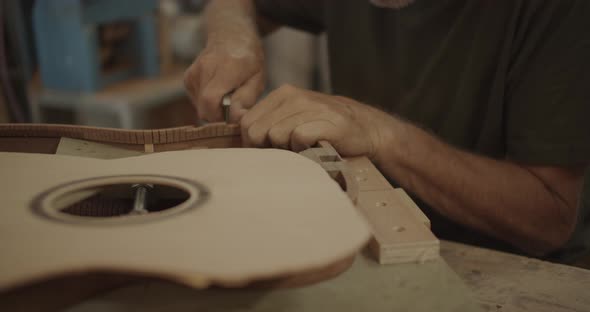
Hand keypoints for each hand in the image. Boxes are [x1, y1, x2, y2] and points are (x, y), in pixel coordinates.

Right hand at [184, 33, 264, 121]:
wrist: (231, 38)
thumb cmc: (249, 61)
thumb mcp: (257, 80)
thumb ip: (246, 100)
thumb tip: (235, 118)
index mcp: (226, 67)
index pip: (210, 100)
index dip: (220, 116)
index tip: (234, 115)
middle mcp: (205, 68)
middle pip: (204, 108)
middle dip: (219, 116)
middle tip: (233, 106)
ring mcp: (193, 73)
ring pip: (200, 108)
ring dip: (214, 109)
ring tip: (227, 94)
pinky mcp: (188, 79)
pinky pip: (197, 102)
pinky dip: (208, 102)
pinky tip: (218, 90)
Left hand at [241, 84, 396, 158]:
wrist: (366, 129)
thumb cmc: (324, 128)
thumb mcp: (293, 118)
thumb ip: (268, 122)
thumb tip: (241, 137)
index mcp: (283, 94)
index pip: (247, 121)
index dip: (252, 142)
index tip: (268, 151)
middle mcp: (296, 96)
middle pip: (257, 131)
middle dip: (267, 148)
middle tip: (287, 151)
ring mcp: (312, 107)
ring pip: (275, 135)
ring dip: (287, 149)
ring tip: (303, 148)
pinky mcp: (327, 122)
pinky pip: (298, 139)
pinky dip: (304, 150)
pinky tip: (315, 148)